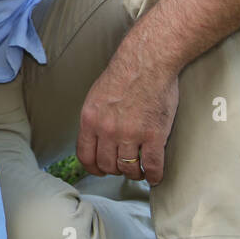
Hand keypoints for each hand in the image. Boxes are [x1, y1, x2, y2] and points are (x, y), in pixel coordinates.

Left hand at [76, 51, 179, 184]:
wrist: (147, 62)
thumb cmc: (124, 75)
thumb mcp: (96, 97)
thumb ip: (95, 119)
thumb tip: (95, 139)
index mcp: (90, 119)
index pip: (85, 155)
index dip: (93, 168)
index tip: (100, 170)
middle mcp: (107, 129)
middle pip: (107, 165)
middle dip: (115, 170)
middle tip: (123, 167)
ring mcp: (130, 134)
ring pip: (128, 169)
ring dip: (134, 174)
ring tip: (138, 170)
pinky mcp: (154, 135)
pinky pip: (151, 166)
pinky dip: (153, 176)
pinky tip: (154, 176)